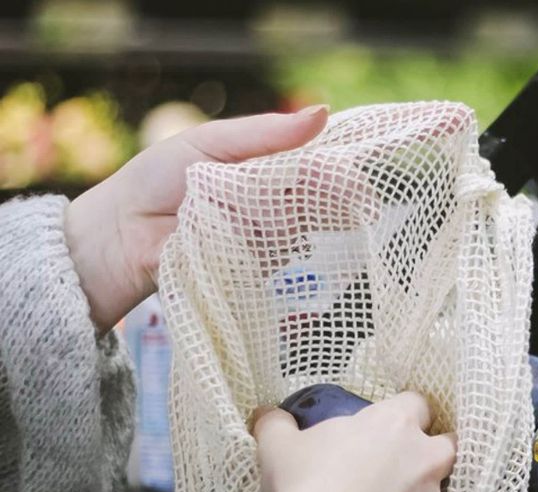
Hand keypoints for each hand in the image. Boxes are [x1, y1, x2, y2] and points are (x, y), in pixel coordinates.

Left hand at [64, 105, 328, 331]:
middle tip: (296, 202)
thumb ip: (265, 133)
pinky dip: (266, 251)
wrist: (122, 234)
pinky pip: (276, 261)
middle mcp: (270, 203)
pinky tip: (241, 243)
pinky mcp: (253, 270)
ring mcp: (264, 239)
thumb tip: (323, 113)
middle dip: (315, 202)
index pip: (315, 167)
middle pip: (313, 202)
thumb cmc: (158, 179)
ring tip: (231, 216)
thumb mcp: (210, 143)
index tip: (354, 184)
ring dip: (276, 224)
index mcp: (263, 167)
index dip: (337, 175)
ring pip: (294, 231)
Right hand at [251, 392, 456, 491]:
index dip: (406, 414)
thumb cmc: (305, 482)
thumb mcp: (278, 446)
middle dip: (432, 452)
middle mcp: (423, 455)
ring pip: (440, 489)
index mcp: (393, 422)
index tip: (386, 429)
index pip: (417, 403)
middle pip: (447, 443)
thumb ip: (276, 424)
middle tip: (402, 467)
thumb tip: (265, 414)